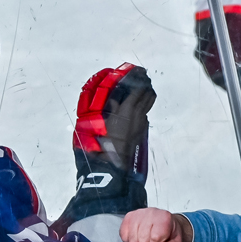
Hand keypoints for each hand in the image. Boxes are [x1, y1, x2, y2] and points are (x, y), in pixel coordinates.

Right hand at [59, 64, 154, 225]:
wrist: (108, 171)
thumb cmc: (97, 150)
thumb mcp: (93, 127)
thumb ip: (103, 111)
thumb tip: (112, 102)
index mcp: (124, 110)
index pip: (136, 86)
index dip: (137, 76)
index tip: (136, 70)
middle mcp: (135, 115)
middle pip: (146, 93)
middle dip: (144, 83)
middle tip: (139, 78)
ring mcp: (140, 124)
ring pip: (148, 102)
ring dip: (146, 94)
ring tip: (140, 91)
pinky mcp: (140, 133)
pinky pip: (144, 114)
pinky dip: (141, 108)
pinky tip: (134, 110)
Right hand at [120, 208, 191, 241]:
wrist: (167, 225)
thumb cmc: (170, 235)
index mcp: (164, 218)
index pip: (154, 238)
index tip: (160, 241)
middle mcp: (150, 212)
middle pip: (141, 239)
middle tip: (152, 240)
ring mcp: (138, 213)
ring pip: (132, 238)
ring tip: (145, 237)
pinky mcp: (129, 216)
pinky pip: (123, 234)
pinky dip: (129, 239)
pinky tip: (137, 235)